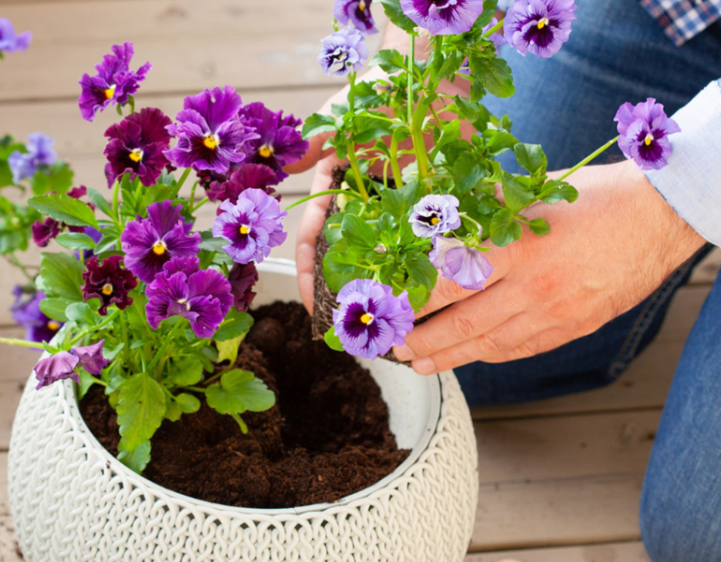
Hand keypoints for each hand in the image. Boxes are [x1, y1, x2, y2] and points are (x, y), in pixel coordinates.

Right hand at [286, 20, 431, 310]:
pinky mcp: (435, 205)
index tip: (310, 302)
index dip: (307, 272)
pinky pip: (428, 243)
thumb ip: (313, 143)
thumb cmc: (378, 91)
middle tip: (345, 328)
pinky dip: (426, 269)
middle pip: (347, 258)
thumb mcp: (338, 117)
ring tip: (386, 325)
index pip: (313, 238)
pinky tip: (427, 295)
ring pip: (386, 258)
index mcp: (336, 188)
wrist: (431, 74)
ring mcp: (400, 207)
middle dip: (343, 293)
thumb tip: (285, 169)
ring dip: (383, 290)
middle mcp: (366, 204)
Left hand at [391, 160, 706, 374]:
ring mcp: (557, 312)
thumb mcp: (536, 191)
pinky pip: (524, 349)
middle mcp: (535, 285)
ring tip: (420, 362)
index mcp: (519, 246)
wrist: (666, 215)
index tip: (388, 303)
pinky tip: (471, 356)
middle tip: (394, 345)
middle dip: (422, 338)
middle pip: (463, 321)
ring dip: (450, 356)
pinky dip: (492, 355)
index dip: (414, 298)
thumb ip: (489, 208)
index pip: (450, 280)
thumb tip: (440, 215)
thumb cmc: (598, 195)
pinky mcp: (577, 326)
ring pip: (490, 344)